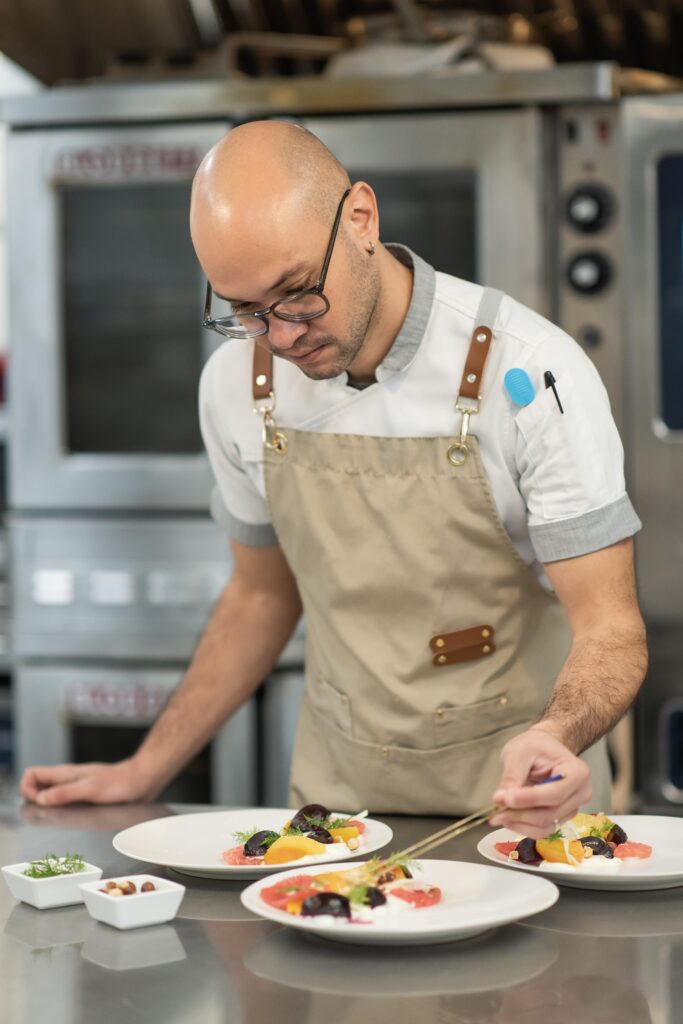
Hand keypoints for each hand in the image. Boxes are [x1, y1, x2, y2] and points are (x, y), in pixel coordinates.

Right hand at [19, 758, 156, 806]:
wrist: (141, 781)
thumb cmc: (119, 782)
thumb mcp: (90, 788)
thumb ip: (64, 793)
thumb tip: (41, 799)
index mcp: (65, 774)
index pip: (32, 774)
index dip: (27, 788)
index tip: (38, 802)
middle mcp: (67, 780)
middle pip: (37, 786)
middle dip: (34, 799)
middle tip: (47, 811)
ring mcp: (75, 788)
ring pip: (50, 796)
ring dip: (48, 806)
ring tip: (57, 815)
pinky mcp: (84, 796)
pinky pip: (65, 803)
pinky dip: (61, 810)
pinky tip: (70, 817)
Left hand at [489, 724, 591, 837]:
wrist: (543, 748)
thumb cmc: (534, 746)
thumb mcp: (519, 752)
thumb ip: (512, 776)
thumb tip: (500, 799)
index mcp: (577, 772)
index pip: (555, 793)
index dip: (528, 799)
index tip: (503, 798)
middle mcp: (581, 793)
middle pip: (550, 813)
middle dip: (520, 813)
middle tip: (495, 811)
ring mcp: (572, 808)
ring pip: (546, 825)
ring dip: (520, 824)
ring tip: (498, 815)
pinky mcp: (562, 817)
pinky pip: (543, 830)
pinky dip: (524, 827)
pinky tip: (509, 819)